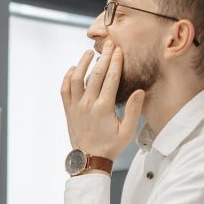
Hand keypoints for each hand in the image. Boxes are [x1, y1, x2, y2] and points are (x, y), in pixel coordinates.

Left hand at [60, 41, 144, 161]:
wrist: (89, 159)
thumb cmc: (110, 146)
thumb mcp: (127, 131)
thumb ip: (133, 110)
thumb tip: (140, 91)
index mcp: (103, 108)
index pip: (110, 78)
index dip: (115, 61)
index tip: (119, 49)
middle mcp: (87, 104)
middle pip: (95, 74)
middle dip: (104, 57)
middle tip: (109, 43)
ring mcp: (75, 106)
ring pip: (76, 79)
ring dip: (83, 63)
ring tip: (90, 52)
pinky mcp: (68, 110)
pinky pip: (64, 90)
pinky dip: (67, 77)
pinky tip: (73, 68)